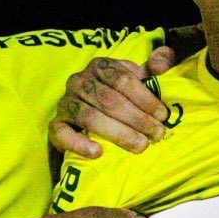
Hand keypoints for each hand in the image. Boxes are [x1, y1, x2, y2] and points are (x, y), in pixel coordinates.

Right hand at [48, 47, 179, 159]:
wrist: (85, 118)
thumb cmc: (118, 96)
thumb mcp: (136, 78)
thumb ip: (153, 68)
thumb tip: (162, 65)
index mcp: (100, 66)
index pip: (122, 79)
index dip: (144, 98)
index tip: (162, 115)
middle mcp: (79, 81)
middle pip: (109, 99)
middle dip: (137, 118)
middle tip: (157, 134)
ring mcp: (65, 102)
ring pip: (90, 117)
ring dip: (118, 133)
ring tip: (140, 145)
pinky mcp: (56, 124)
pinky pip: (62, 133)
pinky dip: (79, 143)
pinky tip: (98, 152)